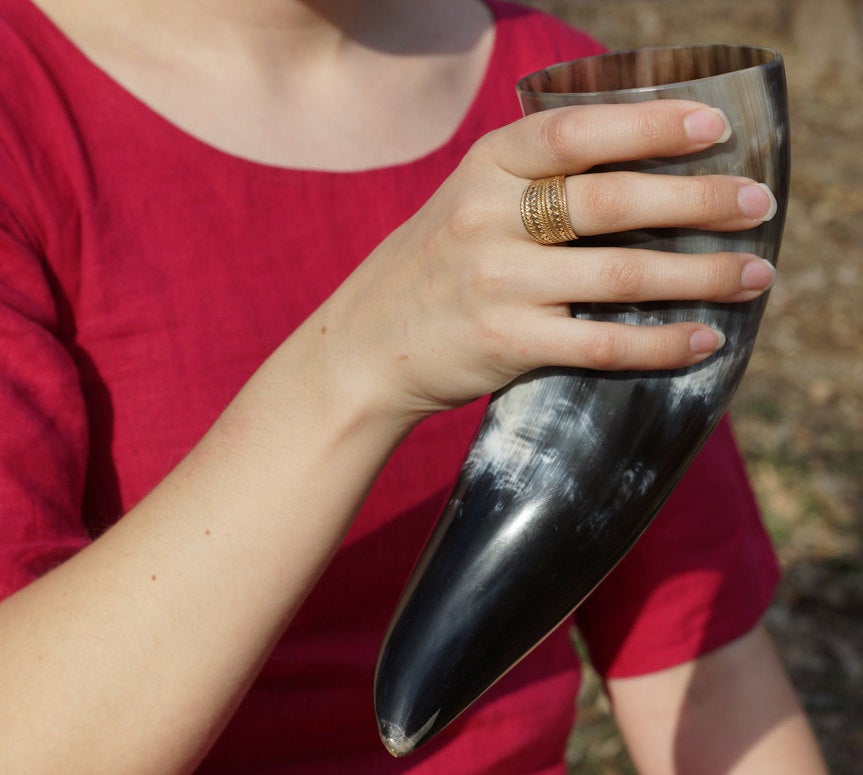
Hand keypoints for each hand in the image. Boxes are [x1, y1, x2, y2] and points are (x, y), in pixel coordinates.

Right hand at [308, 100, 777, 419]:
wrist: (364, 348)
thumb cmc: (430, 272)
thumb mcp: (468, 205)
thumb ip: (534, 187)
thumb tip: (643, 184)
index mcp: (483, 170)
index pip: (576, 134)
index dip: (650, 126)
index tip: (713, 129)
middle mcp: (489, 219)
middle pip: (611, 201)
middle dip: (697, 201)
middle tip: (757, 205)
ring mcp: (496, 282)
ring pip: (619, 273)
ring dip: (699, 275)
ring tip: (755, 276)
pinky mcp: (506, 343)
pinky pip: (601, 342)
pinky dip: (660, 343)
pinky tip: (704, 340)